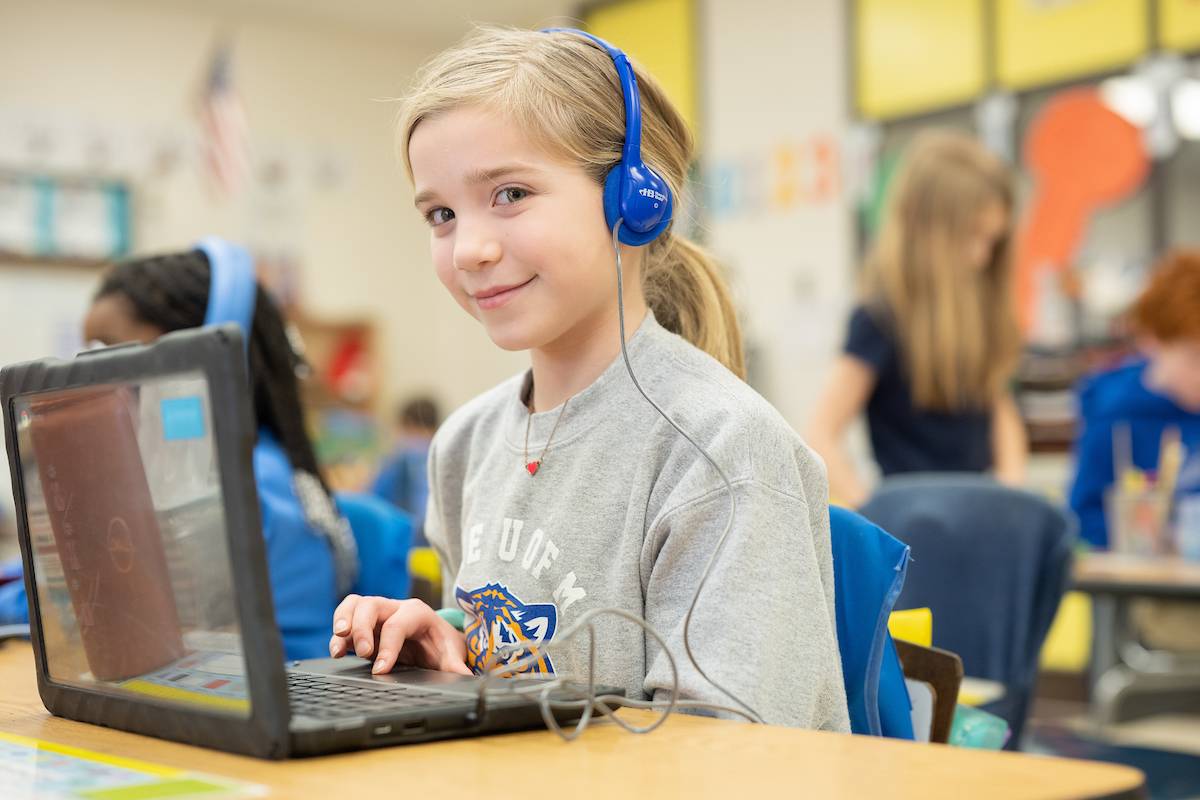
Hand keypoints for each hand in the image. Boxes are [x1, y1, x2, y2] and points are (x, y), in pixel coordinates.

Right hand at [329, 595, 470, 675]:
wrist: (436, 640)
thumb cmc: (442, 645)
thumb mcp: (452, 655)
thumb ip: (456, 667)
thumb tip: (467, 678)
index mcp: (418, 614)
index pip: (398, 624)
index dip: (388, 647)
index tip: (381, 670)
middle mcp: (395, 608)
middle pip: (371, 605)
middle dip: (362, 628)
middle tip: (362, 653)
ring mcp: (378, 614)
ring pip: (355, 604)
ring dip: (343, 621)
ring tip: (338, 644)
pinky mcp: (365, 625)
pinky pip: (346, 617)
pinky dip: (338, 633)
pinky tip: (336, 651)